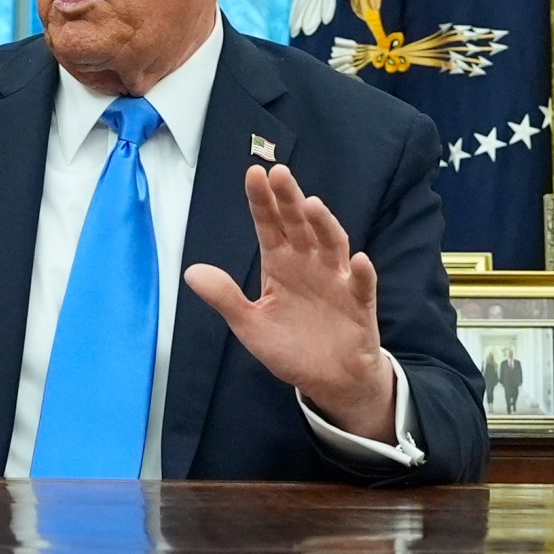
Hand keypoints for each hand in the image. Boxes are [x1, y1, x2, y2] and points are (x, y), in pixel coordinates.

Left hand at [185, 164, 395, 440]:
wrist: (328, 381)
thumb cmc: (290, 347)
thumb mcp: (249, 325)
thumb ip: (225, 297)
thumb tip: (191, 272)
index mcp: (280, 265)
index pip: (269, 226)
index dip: (262, 201)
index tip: (254, 173)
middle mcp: (309, 265)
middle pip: (300, 226)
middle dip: (289, 200)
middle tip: (279, 172)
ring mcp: (337, 282)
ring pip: (332, 247)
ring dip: (324, 225)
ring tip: (312, 204)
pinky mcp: (360, 307)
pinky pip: (363, 287)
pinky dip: (363, 274)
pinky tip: (360, 260)